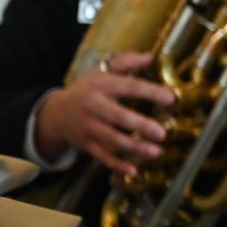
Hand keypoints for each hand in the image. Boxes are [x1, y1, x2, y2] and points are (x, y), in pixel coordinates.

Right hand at [34, 51, 174, 177]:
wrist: (56, 113)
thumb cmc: (88, 89)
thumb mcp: (103, 70)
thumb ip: (127, 62)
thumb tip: (151, 56)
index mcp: (102, 85)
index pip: (129, 87)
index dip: (150, 92)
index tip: (171, 98)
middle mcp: (94, 106)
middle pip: (118, 116)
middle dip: (140, 125)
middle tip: (162, 133)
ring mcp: (89, 127)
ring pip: (112, 139)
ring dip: (134, 147)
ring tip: (155, 152)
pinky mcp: (87, 145)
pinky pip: (103, 156)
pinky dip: (118, 165)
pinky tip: (134, 171)